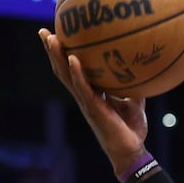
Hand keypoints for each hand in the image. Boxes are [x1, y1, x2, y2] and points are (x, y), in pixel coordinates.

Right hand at [37, 27, 147, 171]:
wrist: (131, 151)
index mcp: (90, 93)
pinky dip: (77, 73)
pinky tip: (73, 58)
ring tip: (50, 38)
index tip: (57, 35)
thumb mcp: (135, 103)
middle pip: (62, 70)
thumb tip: (141, 69)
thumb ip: (133, 87)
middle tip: (43, 31)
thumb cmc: (131, 130)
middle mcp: (83, 96)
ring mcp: (86, 102)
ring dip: (57, 57)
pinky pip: (83, 89)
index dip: (63, 54)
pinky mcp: (93, 109)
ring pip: (66, 76)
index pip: (72, 70)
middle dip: (52, 51)